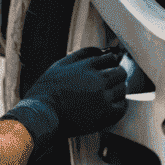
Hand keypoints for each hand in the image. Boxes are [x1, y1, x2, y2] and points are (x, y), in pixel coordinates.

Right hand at [5, 47, 127, 149]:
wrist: (42, 114)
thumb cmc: (46, 91)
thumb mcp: (60, 65)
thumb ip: (80, 56)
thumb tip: (98, 51)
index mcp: (86, 66)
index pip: (110, 58)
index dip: (110, 63)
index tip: (109, 68)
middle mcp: (96, 80)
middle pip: (120, 72)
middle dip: (117, 75)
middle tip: (112, 82)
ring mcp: (102, 97)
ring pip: (122, 89)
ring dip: (118, 90)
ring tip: (109, 95)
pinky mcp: (104, 114)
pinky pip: (122, 107)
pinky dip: (120, 105)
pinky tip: (112, 106)